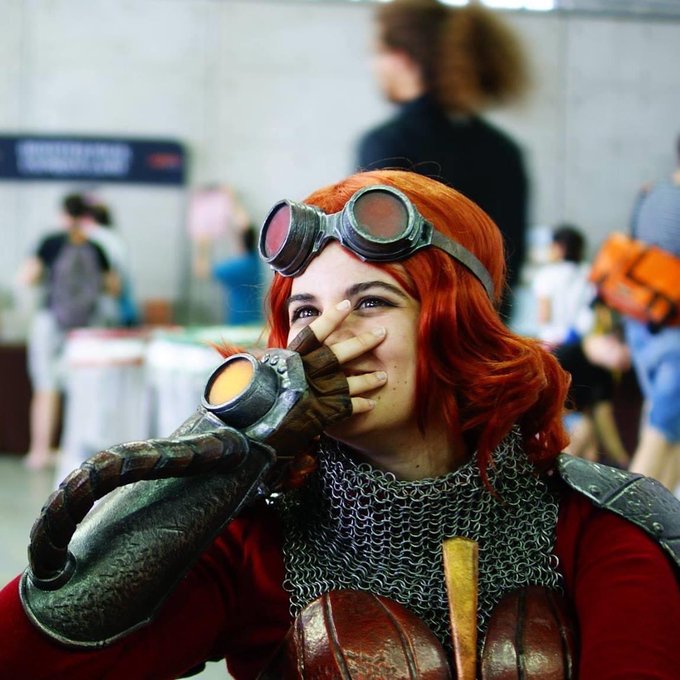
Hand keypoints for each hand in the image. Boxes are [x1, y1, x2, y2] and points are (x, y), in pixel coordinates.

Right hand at [255, 300, 386, 456]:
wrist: (247, 432)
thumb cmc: (243, 402)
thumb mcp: (245, 375)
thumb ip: (256, 362)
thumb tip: (239, 350)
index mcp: (287, 360)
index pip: (312, 333)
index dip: (330, 318)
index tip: (347, 304)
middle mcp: (303, 373)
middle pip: (338, 354)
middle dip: (362, 342)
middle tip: (381, 334)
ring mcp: (314, 394)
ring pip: (348, 382)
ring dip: (368, 379)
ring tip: (383, 376)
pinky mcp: (320, 415)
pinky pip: (347, 408)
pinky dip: (361, 405)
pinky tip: (371, 404)